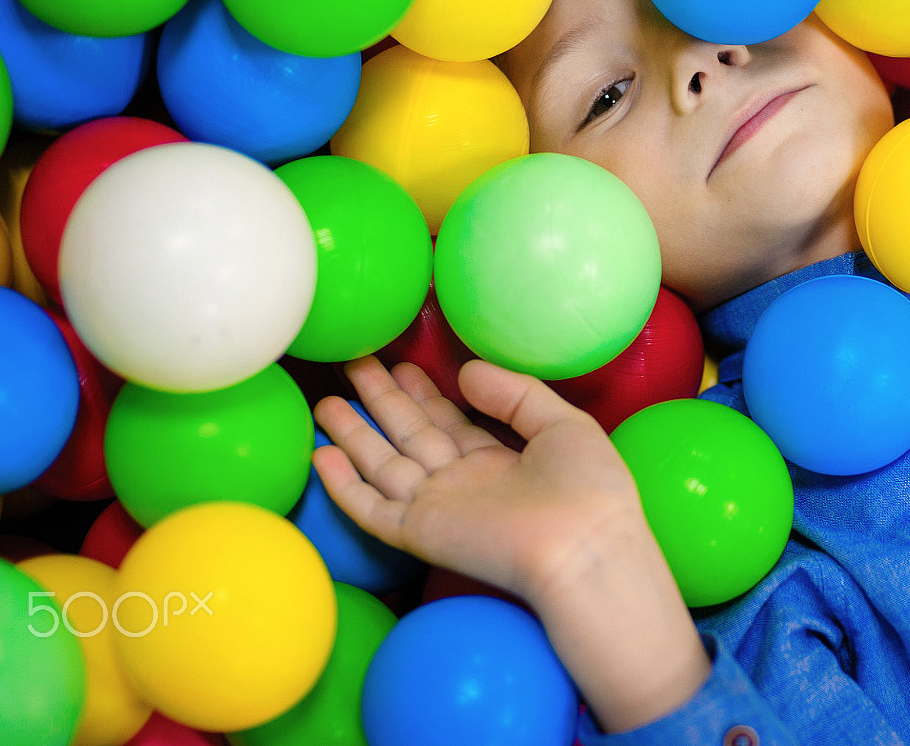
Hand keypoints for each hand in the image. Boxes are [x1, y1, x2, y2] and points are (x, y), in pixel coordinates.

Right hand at [313, 358, 709, 733]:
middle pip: (411, 436)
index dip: (423, 394)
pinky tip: (321, 458)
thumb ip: (515, 393)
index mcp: (498, 463)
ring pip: (383, 466)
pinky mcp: (420, 532)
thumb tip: (466, 371)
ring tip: (325, 402)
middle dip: (383, 402)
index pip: (449, 423)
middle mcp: (463, 484)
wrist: (584, 546)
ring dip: (354, 435)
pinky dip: (345, 487)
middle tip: (354, 364)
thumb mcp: (562, 425)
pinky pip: (372, 509)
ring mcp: (438, 508)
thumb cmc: (588, 488)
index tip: (399, 364)